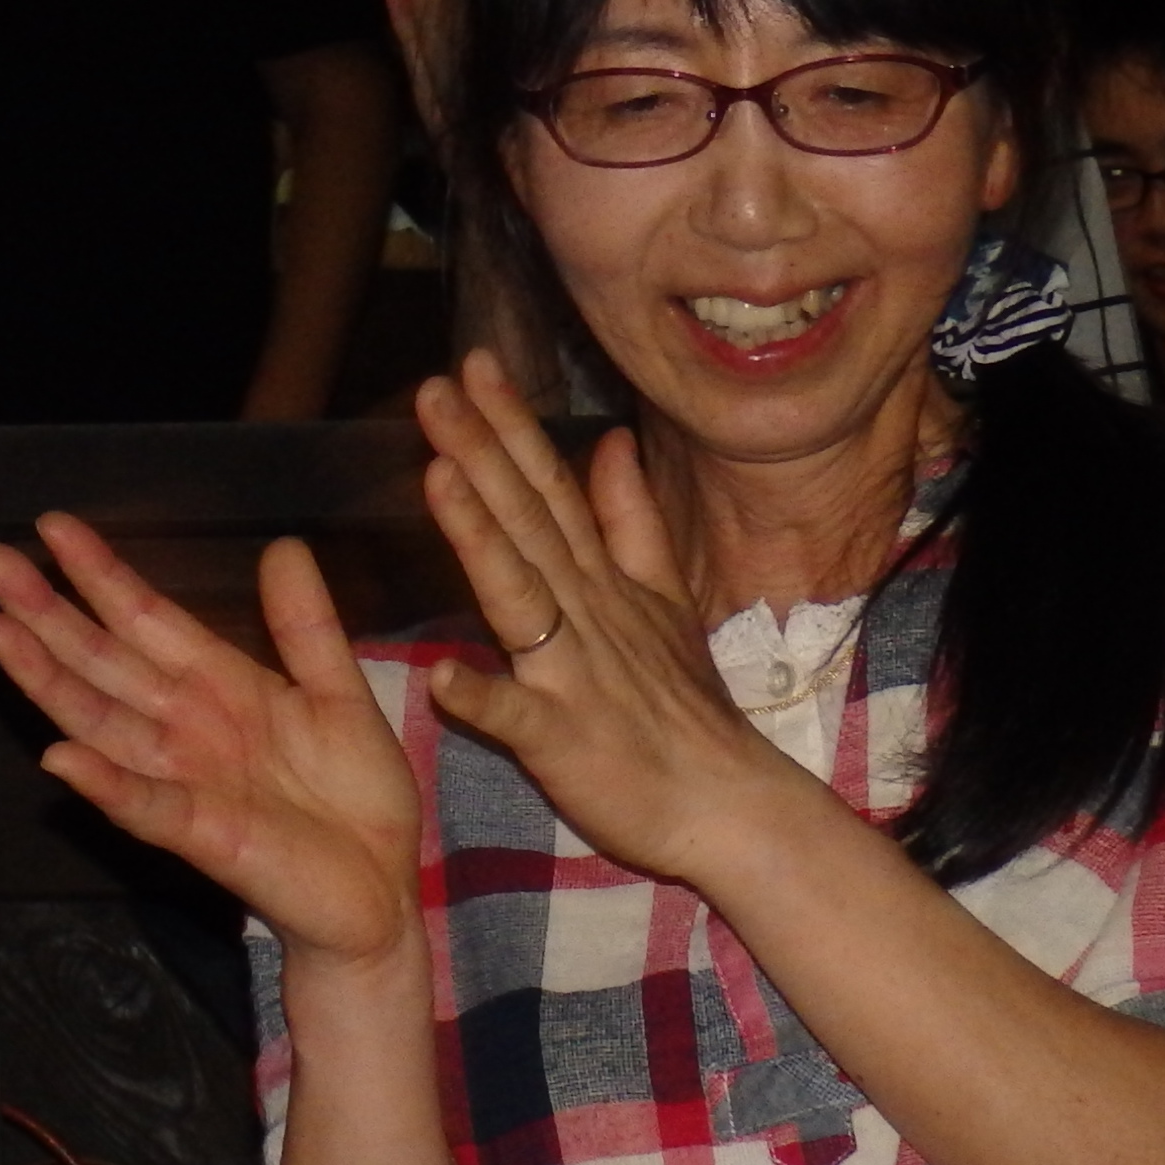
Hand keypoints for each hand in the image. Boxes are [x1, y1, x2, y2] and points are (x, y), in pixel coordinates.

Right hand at [0, 514, 419, 973]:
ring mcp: (186, 779)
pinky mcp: (203, 835)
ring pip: (102, 721)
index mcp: (219, 686)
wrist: (383, 889)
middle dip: (47, 613)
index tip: (53, 526)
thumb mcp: (340, 695)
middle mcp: (187, 726)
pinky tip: (60, 757)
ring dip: (47, 681)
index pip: (147, 619)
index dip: (101, 574)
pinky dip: (105, 783)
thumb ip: (305, 626)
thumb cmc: (355, 800)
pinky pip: (146, 805)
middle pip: (104, 661)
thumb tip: (283, 545)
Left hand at [410, 352, 807, 887]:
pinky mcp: (565, 739)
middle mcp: (586, 612)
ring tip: (437, 477)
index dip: (511, 425)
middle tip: (436, 387)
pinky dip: (483, 698)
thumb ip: (631, 520)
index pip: (550, 488)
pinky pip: (518, 717)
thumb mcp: (664, 599)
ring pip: (520, 594)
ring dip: (479, 537)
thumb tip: (610, 441)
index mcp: (600, 581)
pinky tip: (442, 678)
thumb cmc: (684, 709)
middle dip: (482, 450)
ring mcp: (574, 673)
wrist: (727, 802)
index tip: (473, 362)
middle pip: (528, 519)